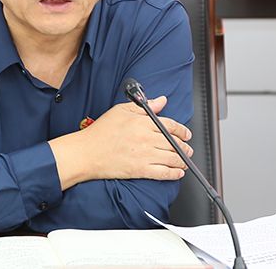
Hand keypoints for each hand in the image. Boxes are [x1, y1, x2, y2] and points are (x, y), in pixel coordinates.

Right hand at [49, 96, 192, 189]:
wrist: (87, 152)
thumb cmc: (101, 132)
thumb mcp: (121, 111)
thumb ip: (144, 106)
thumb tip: (161, 101)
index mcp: (142, 122)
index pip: (170, 125)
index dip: (182, 130)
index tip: (186, 134)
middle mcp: (146, 138)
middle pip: (174, 143)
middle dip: (185, 147)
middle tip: (188, 149)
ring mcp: (144, 155)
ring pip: (172, 158)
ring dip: (182, 160)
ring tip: (185, 161)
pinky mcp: (140, 170)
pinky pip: (164, 173)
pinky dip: (174, 174)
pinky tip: (177, 173)